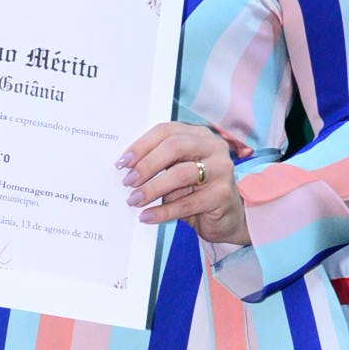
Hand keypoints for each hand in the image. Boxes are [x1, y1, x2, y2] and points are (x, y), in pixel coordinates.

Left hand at [122, 121, 248, 248]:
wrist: (226, 218)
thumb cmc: (195, 192)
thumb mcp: (176, 173)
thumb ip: (159, 165)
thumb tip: (127, 169)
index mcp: (199, 135)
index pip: (167, 131)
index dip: (142, 145)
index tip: (122, 162)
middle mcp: (213, 147)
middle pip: (175, 146)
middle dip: (147, 164)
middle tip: (128, 181)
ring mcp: (222, 169)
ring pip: (181, 173)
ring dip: (152, 188)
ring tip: (134, 200)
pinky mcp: (223, 195)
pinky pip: (187, 203)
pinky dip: (163, 211)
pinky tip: (147, 216)